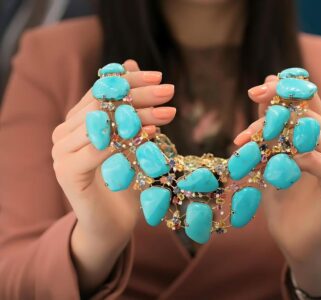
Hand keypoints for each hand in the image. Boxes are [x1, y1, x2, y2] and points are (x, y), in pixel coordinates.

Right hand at [51, 60, 175, 293]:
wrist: (111, 224)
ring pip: (102, 123)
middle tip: (170, 92)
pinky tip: (152, 135)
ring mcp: (60, 152)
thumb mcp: (132, 139)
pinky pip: (98, 149)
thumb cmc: (125, 180)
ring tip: (169, 113)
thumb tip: (130, 62)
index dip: (131, 81)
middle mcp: (63, 132)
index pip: (102, 90)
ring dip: (139, 116)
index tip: (160, 78)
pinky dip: (126, 140)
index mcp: (77, 120)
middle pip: (103, 104)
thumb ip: (128, 106)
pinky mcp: (66, 173)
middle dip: (139, 96)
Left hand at [235, 75, 320, 294]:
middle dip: (266, 123)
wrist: (297, 239)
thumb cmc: (283, 197)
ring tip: (247, 153)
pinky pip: (312, 158)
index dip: (283, 90)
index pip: (308, 98)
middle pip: (302, 115)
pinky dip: (286, 161)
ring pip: (306, 133)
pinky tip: (271, 172)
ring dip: (271, 141)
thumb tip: (262, 88)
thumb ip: (271, 125)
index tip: (255, 92)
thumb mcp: (272, 156)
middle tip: (241, 137)